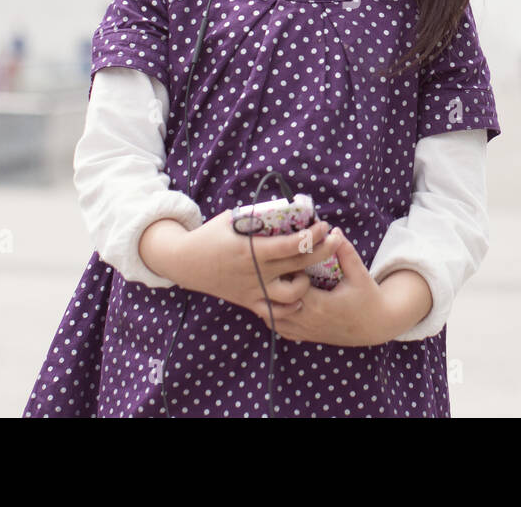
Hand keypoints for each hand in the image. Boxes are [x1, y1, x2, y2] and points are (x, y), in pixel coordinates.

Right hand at [166, 209, 346, 326]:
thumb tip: (287, 208)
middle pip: (299, 266)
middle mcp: (255, 272)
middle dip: (323, 252)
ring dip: (306, 284)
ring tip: (307, 272)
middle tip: (334, 240)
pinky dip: (290, 306)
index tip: (324, 226)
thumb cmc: (211, 235)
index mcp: (251, 249)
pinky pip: (275, 312)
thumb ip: (258, 217)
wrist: (185, 262)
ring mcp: (253, 290)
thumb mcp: (232, 218)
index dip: (312, 236)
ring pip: (291, 295)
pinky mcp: (249, 302)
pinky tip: (297, 295)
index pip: (291, 245)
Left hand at [259, 228, 393, 347]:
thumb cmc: (368, 297)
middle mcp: (309, 320)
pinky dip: (274, 317)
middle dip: (274, 286)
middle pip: (277, 302)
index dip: (286, 272)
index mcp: (320, 304)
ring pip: (274, 318)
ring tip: (274, 283)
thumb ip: (346, 252)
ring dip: (270, 301)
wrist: (375, 327)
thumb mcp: (360, 274)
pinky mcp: (306, 336)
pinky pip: (281, 329)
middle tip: (276, 269)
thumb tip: (334, 230)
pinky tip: (276, 302)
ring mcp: (306, 330)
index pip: (291, 287)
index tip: (289, 260)